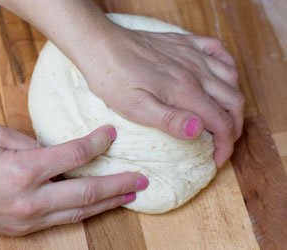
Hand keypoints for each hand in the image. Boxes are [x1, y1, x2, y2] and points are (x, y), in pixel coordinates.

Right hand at [0, 125, 147, 235]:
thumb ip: (29, 141)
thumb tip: (54, 148)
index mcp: (23, 170)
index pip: (73, 155)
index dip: (96, 143)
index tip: (112, 133)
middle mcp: (31, 198)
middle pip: (86, 191)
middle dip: (118, 184)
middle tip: (142, 178)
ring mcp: (30, 218)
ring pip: (80, 211)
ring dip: (109, 202)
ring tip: (132, 194)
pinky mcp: (25, 228)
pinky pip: (63, 219)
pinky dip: (86, 211)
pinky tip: (100, 205)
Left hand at [81, 28, 243, 166]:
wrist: (101, 47)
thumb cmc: (114, 79)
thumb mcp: (135, 108)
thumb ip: (169, 119)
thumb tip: (199, 131)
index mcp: (185, 91)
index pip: (221, 121)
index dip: (225, 144)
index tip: (218, 158)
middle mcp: (196, 71)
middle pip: (233, 102)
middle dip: (234, 127)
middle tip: (224, 143)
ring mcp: (192, 54)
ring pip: (231, 78)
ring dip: (234, 101)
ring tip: (224, 117)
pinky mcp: (184, 43)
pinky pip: (218, 50)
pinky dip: (228, 66)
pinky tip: (222, 76)